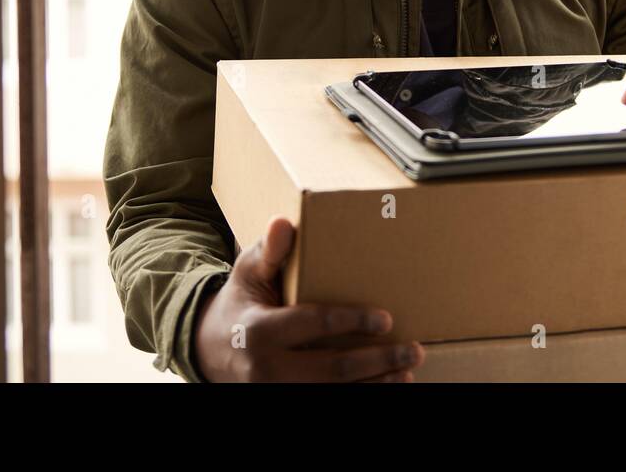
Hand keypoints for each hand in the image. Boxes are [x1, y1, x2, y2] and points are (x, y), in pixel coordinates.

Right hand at [192, 216, 424, 381]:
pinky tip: (388, 384)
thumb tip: (283, 223)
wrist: (212, 349)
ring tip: (408, 368)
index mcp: (259, 331)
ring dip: (377, 384)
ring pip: (334, 393)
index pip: (312, 325)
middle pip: (332, 370)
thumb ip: (269, 251)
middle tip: (413, 348)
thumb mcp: (248, 272)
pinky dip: (362, 394)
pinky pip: (328, 402)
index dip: (352, 321)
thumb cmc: (241, 302)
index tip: (386, 318)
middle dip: (377, 360)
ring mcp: (276, 392)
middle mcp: (267, 369)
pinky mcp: (286, 401)